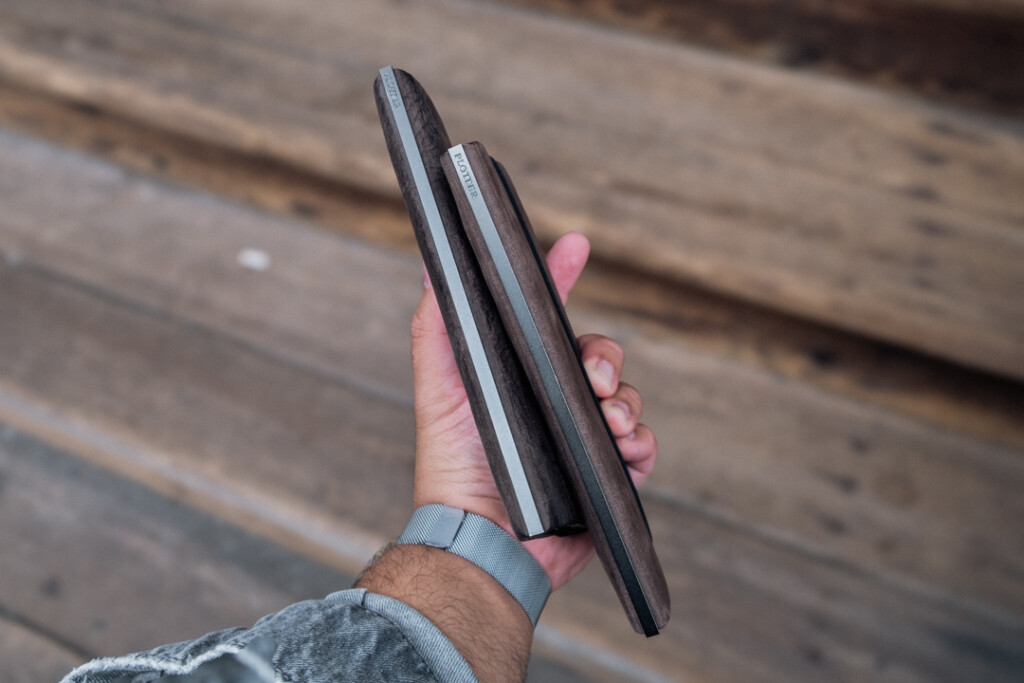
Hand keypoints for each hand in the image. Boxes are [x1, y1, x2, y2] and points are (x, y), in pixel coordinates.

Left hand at [410, 232, 657, 589]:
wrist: (482, 538)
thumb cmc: (452, 466)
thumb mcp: (439, 388)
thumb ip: (436, 328)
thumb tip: (436, 270)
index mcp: (521, 379)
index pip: (548, 320)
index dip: (562, 279)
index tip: (575, 245)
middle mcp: (554, 406)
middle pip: (599, 358)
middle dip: (605, 359)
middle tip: (595, 381)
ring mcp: (582, 442)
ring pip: (627, 401)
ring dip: (625, 406)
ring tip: (608, 422)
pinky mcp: (605, 478)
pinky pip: (643, 448)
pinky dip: (640, 445)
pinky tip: (621, 449)